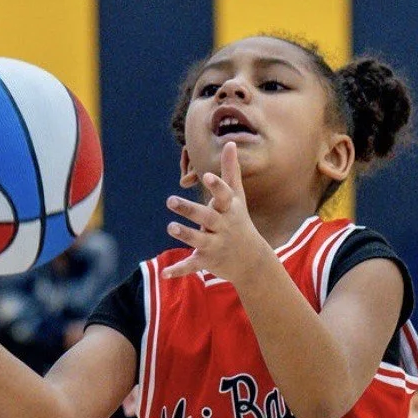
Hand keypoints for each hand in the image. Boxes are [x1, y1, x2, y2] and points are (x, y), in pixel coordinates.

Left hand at [164, 142, 270, 285]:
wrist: (251, 260)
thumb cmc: (240, 222)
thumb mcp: (237, 198)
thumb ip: (231, 171)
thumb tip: (231, 143)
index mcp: (229, 210)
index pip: (224, 196)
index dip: (217, 186)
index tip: (208, 176)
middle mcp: (223, 227)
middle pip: (206, 217)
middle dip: (189, 210)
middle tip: (169, 200)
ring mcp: (216, 245)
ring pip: (199, 240)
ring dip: (185, 234)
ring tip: (170, 227)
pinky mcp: (208, 260)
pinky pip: (192, 265)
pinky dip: (179, 270)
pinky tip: (165, 274)